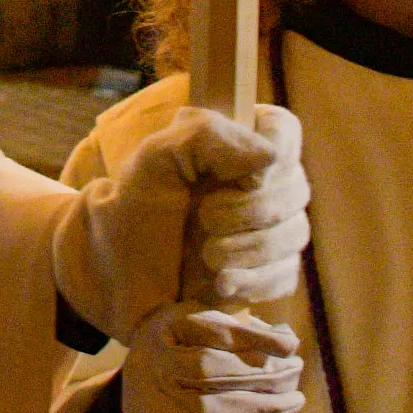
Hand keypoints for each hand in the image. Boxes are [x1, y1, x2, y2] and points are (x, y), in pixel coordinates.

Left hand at [55, 104, 308, 342]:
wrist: (116, 276)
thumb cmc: (134, 209)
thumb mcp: (155, 159)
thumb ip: (205, 136)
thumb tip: (269, 156)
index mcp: (235, 146)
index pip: (284, 129)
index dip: (275, 151)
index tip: (241, 177)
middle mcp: (260, 185)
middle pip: (296, 187)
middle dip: (251, 210)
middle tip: (205, 220)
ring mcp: (268, 232)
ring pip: (295, 234)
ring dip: (250, 248)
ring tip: (207, 256)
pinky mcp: (267, 275)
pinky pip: (284, 276)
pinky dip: (253, 282)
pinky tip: (219, 283)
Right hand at [120, 304, 304, 412]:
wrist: (136, 404)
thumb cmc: (182, 355)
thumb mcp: (201, 329)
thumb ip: (239, 331)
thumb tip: (287, 339)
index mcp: (166, 328)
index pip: (212, 331)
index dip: (254, 338)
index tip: (291, 345)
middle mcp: (152, 364)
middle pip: (210, 370)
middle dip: (261, 375)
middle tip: (296, 374)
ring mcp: (150, 405)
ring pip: (208, 410)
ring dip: (257, 409)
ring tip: (292, 403)